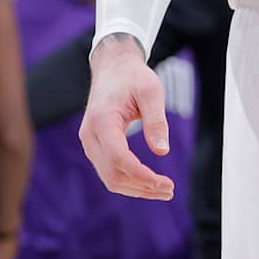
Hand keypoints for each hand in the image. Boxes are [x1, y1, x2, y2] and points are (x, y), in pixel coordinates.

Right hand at [79, 34, 175, 200]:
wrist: (113, 67)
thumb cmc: (133, 77)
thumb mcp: (151, 91)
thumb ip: (156, 120)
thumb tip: (162, 151)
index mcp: (101, 119)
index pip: (118, 158)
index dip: (141, 175)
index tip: (164, 183)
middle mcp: (90, 135)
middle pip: (112, 174)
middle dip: (142, 187)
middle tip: (169, 190)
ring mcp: (89, 142)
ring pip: (109, 177)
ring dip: (136, 188)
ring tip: (162, 190)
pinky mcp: (95, 146)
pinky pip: (109, 171)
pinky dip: (128, 181)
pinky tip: (148, 183)